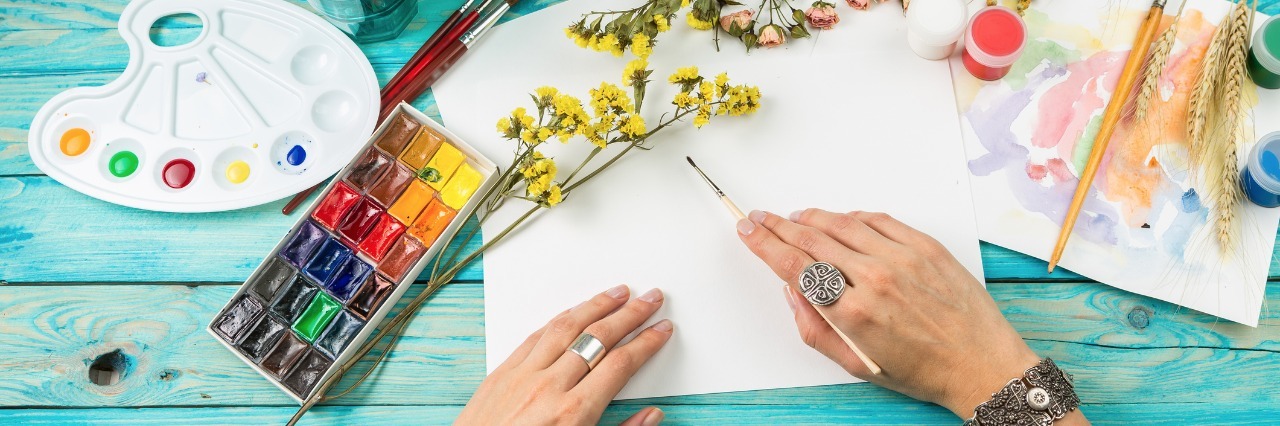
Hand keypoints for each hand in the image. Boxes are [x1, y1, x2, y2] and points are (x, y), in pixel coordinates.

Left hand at [457, 285, 671, 425]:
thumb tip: (652, 416)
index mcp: (573, 414)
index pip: (621, 364)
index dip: (647, 343)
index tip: (662, 329)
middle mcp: (548, 388)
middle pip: (598, 337)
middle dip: (630, 315)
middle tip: (650, 299)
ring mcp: (522, 377)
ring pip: (565, 327)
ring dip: (595, 305)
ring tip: (617, 293)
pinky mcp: (501, 373)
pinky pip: (534, 336)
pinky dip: (559, 320)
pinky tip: (573, 311)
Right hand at [736, 209, 1056, 418]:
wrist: (981, 364)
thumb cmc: (924, 370)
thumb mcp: (856, 365)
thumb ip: (815, 329)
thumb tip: (792, 292)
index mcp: (854, 312)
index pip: (794, 266)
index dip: (764, 244)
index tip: (748, 231)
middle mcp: (875, 279)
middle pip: (812, 238)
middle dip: (778, 225)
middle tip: (760, 217)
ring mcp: (902, 258)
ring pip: (842, 224)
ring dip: (811, 217)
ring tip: (793, 217)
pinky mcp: (925, 246)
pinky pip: (878, 219)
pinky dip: (852, 216)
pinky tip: (839, 219)